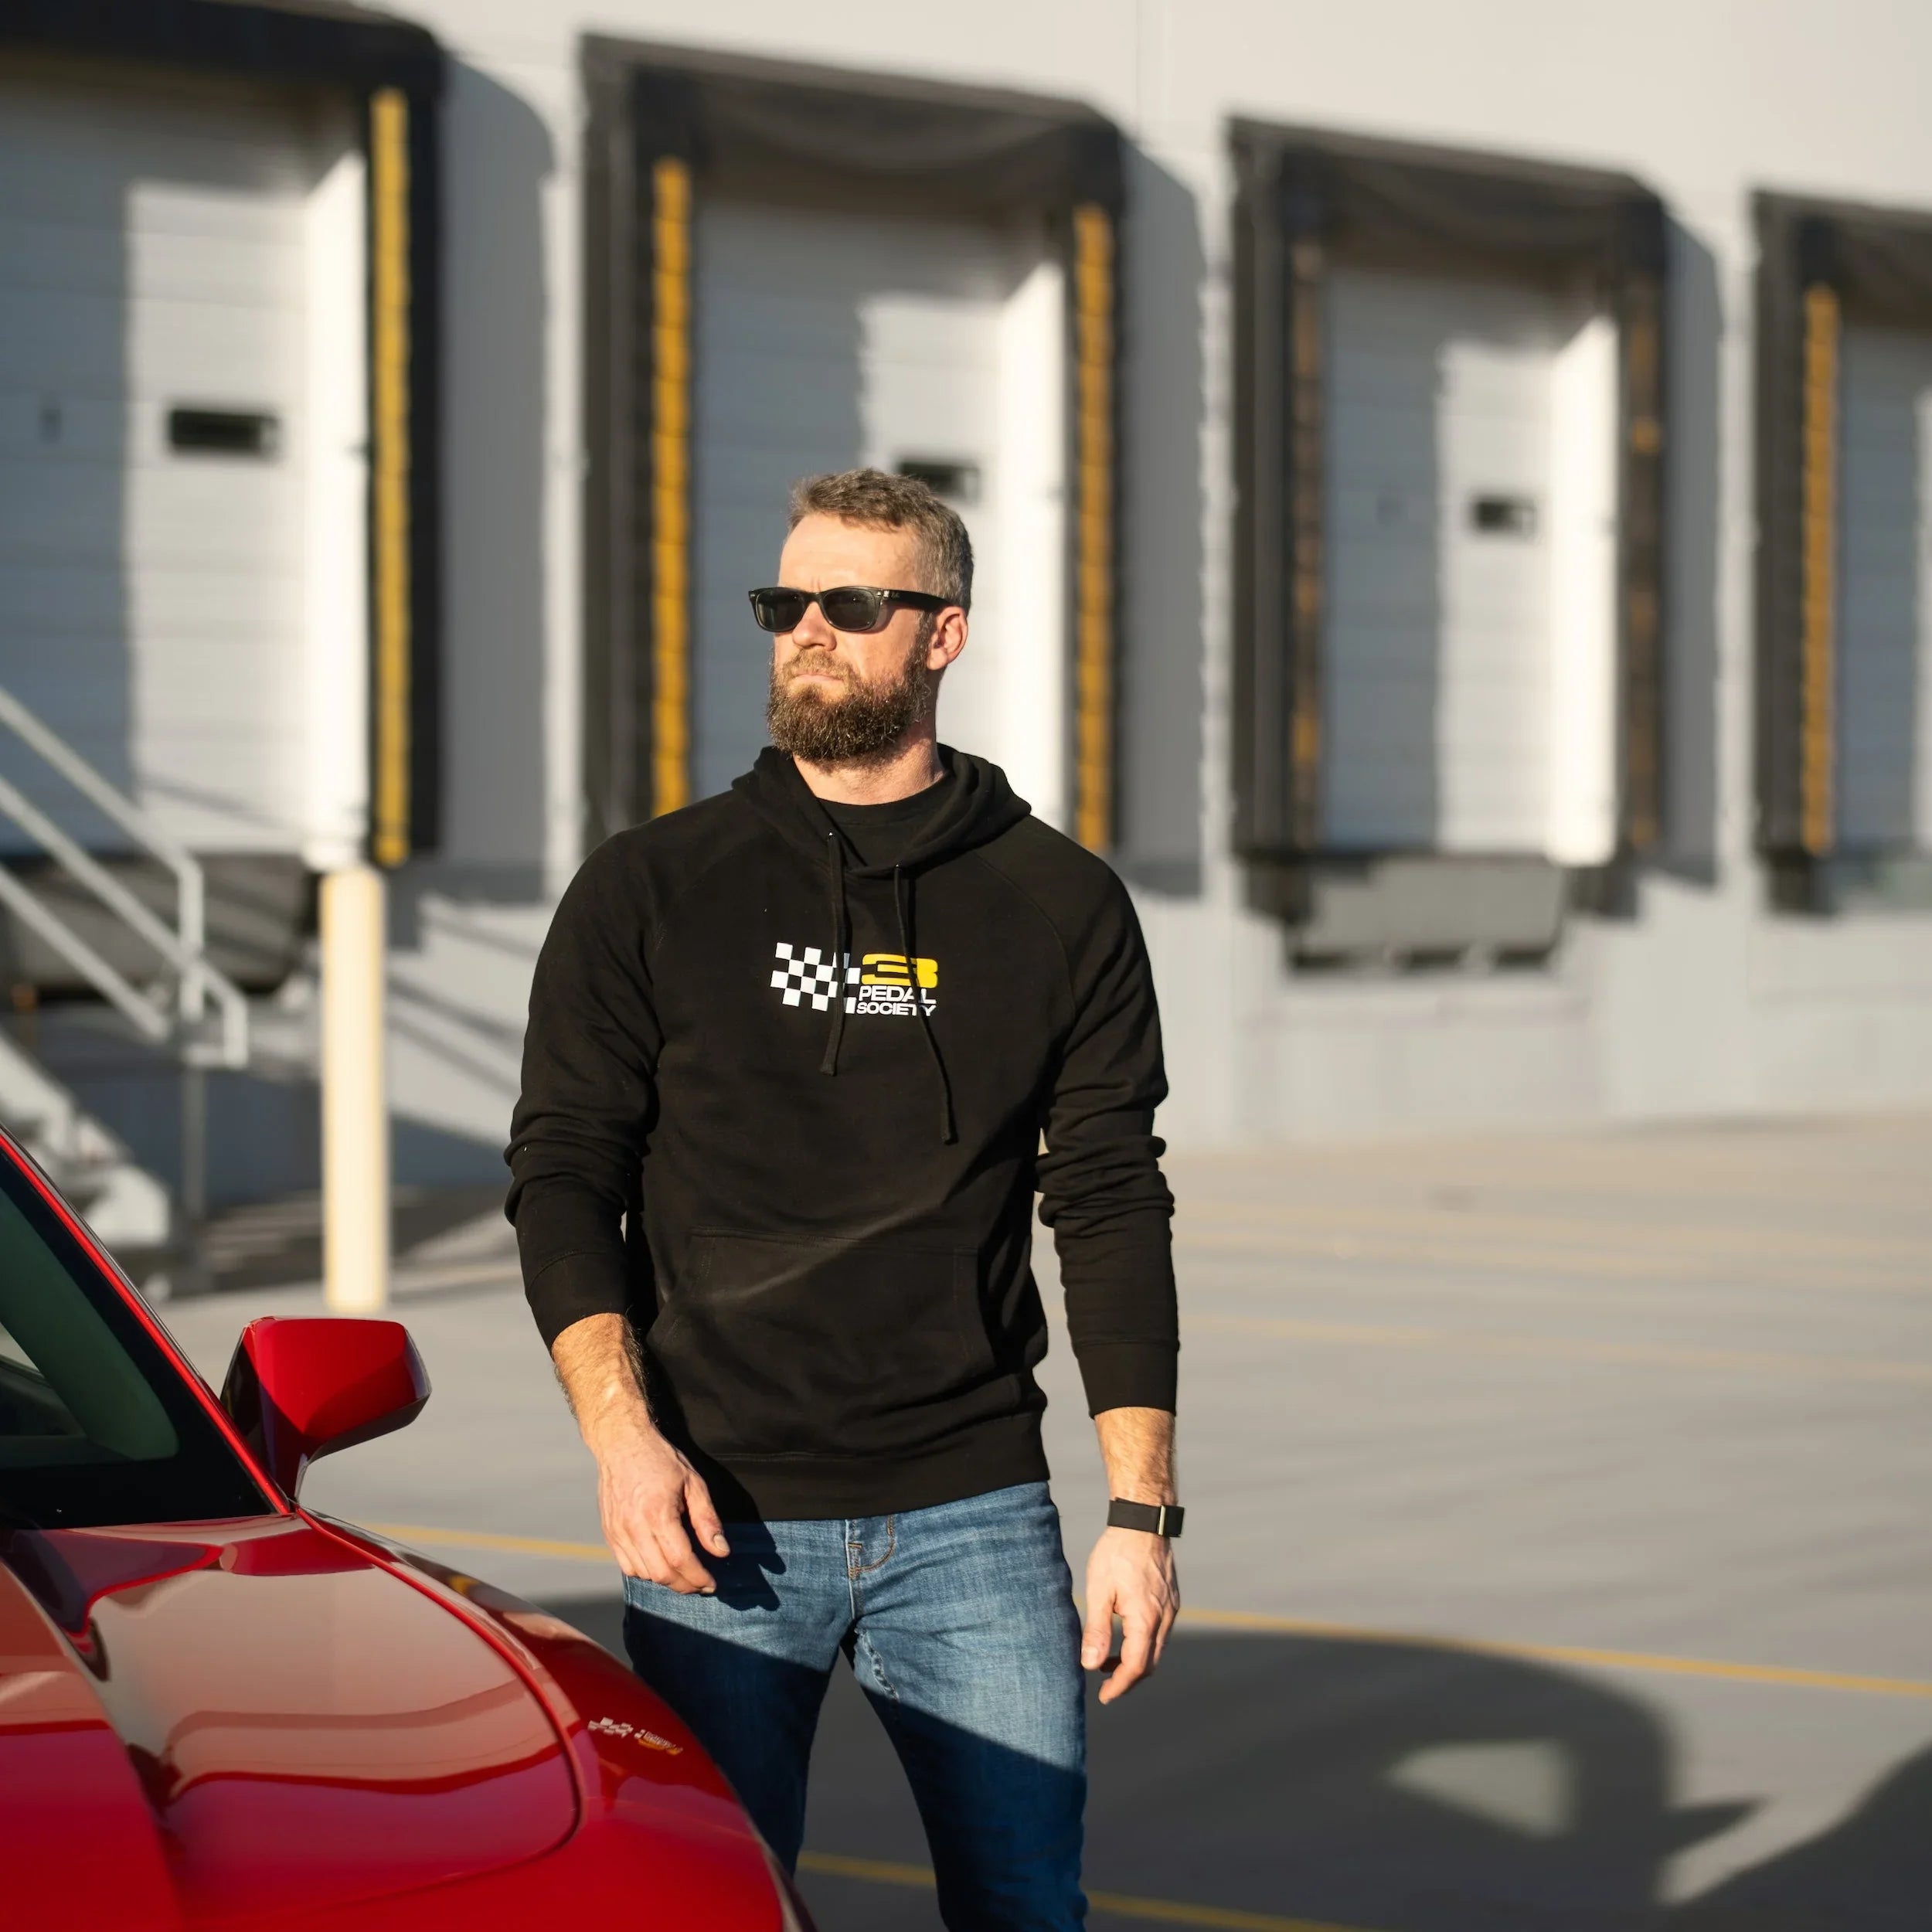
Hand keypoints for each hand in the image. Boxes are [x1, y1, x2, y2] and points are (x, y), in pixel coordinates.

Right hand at [590, 1418, 729, 1594]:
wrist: (621, 1444)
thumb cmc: (660, 1459)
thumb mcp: (693, 1483)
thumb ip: (707, 1520)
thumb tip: (721, 1551)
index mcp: (658, 1513)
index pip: (680, 1559)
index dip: (698, 1577)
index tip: (712, 1584)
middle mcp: (634, 1527)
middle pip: (661, 1573)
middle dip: (685, 1585)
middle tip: (701, 1584)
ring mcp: (618, 1532)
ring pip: (643, 1573)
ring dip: (666, 1580)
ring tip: (683, 1574)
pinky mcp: (609, 1533)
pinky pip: (626, 1566)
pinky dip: (645, 1572)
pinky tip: (660, 1563)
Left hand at [1081, 1526, 1179, 1703]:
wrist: (1144, 1520)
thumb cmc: (1117, 1552)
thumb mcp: (1099, 1590)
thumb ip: (1096, 1630)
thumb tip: (1090, 1665)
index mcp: (1146, 1619)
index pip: (1136, 1667)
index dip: (1120, 1686)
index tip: (1104, 1697)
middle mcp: (1165, 1617)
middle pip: (1150, 1663)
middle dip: (1128, 1678)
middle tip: (1105, 1684)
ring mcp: (1171, 1608)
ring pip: (1157, 1648)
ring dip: (1136, 1660)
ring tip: (1109, 1660)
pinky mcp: (1171, 1598)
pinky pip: (1161, 1631)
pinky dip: (1144, 1642)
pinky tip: (1125, 1634)